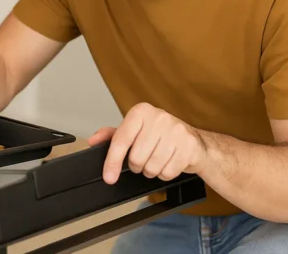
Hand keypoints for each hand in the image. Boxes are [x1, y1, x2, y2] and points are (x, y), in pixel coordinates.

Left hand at [89, 103, 206, 183]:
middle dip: (137, 166)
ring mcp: (176, 131)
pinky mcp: (189, 146)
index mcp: (141, 111)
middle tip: (144, 159)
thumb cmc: (160, 135)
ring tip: (156, 160)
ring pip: (151, 167)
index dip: (112, 161)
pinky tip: (169, 162)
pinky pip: (168, 173)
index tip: (109, 177)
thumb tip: (93, 140)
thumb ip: (113, 135)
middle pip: (136, 158)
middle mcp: (159, 118)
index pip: (121, 140)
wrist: (194, 141)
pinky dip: (165, 174)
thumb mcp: (135, 131)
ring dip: (151, 171)